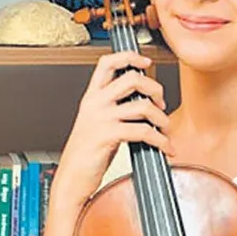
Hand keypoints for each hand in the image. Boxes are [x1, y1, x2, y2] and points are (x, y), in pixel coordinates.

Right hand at [52, 51, 173, 207]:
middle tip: (161, 103)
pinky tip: (165, 147)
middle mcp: (95, 103)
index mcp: (91, 97)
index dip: (129, 57)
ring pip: (142, 105)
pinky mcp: (107, 135)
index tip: (146, 61)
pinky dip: (161, 140)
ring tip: (165, 129)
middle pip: (132, 78)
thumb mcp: (96, 124)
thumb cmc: (85, 155)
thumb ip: (113, 109)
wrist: (71, 178)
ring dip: (162, 118)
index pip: (107, 63)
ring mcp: (100, 118)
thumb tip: (143, 102)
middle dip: (155, 88)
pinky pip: (144, 131)